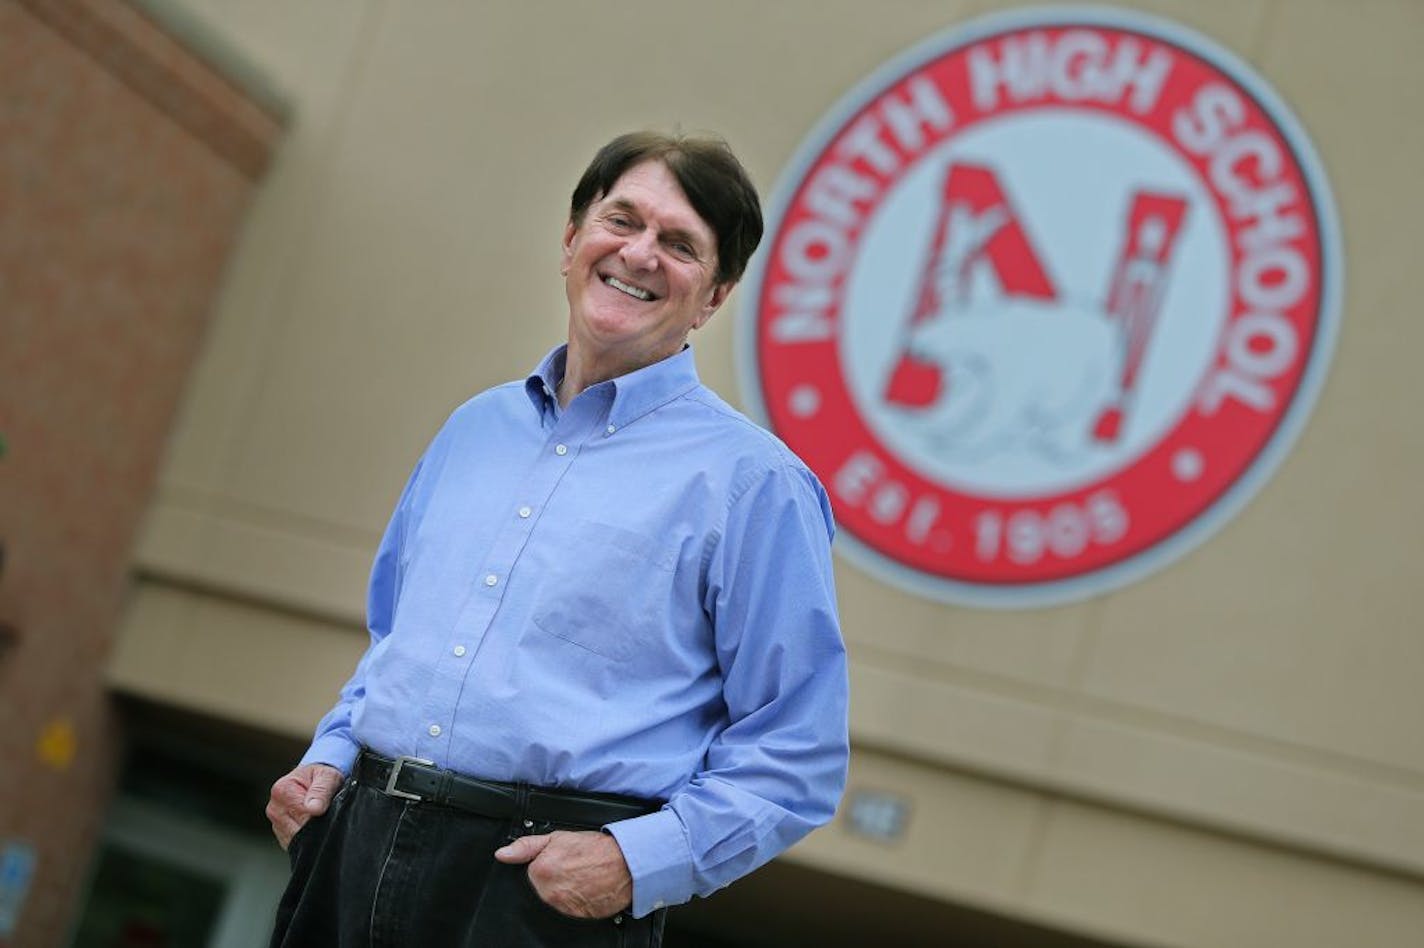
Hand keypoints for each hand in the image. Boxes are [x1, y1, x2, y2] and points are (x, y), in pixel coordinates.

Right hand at [265, 763, 343, 849]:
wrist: (315, 780)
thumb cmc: (321, 776)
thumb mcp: (327, 776)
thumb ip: (321, 790)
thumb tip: (314, 809)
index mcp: (282, 790)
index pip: (302, 815)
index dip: (319, 816)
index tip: (328, 811)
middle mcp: (274, 808)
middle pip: (298, 830)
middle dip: (316, 826)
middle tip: (327, 815)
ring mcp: (276, 823)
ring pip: (296, 840)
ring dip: (311, 834)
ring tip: (320, 819)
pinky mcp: (281, 834)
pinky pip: (295, 844)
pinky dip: (306, 840)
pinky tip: (314, 828)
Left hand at [494, 830, 631, 918]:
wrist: (625, 863)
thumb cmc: (595, 849)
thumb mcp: (557, 838)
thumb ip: (526, 846)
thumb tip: (502, 854)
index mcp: (540, 872)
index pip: (533, 873)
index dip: (546, 864)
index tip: (560, 860)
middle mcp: (549, 893)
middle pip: (542, 888)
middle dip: (554, 879)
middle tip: (572, 868)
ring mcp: (563, 908)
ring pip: (556, 900)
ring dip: (565, 891)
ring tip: (581, 877)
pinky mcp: (577, 918)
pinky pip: (570, 911)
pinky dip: (577, 902)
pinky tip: (587, 888)